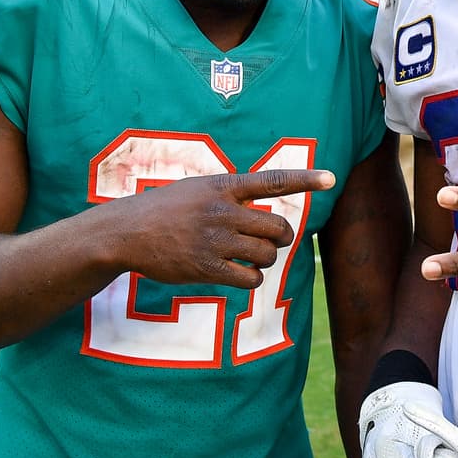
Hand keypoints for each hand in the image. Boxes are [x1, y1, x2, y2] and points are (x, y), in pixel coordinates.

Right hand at [113, 168, 334, 288]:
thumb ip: (230, 194)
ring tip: (251, 257)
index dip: (305, 180)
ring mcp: (215, 239)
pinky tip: (241, 274)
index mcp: (223, 186)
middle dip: (281, 238)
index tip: (332, 178)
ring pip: (267, 254)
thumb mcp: (197, 188)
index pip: (272, 180)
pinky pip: (250, 278)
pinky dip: (253, 279)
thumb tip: (262, 207)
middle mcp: (222, 210)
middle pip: (278, 227)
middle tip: (271, 241)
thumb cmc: (164, 210)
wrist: (125, 232)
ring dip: (266, 259)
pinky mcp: (206, 268)